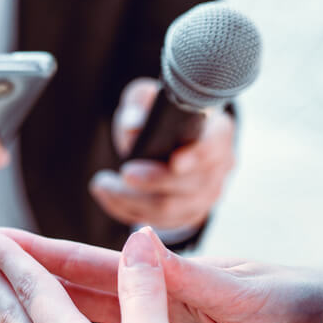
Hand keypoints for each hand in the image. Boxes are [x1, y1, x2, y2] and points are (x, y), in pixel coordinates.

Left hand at [89, 78, 235, 229]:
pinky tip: (109, 197)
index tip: (175, 161)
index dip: (199, 154)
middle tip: (124, 173)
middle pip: (190, 184)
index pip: (216, 144)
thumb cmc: (157, 116)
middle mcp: (220, 165)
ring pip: (172, 209)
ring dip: (132, 200)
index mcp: (217, 131)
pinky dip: (129, 211)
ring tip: (102, 185)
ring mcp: (207, 194)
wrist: (165, 141)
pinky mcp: (190, 213)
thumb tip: (133, 127)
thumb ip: (138, 105)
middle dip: (154, 182)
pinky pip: (160, 222)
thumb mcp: (145, 100)